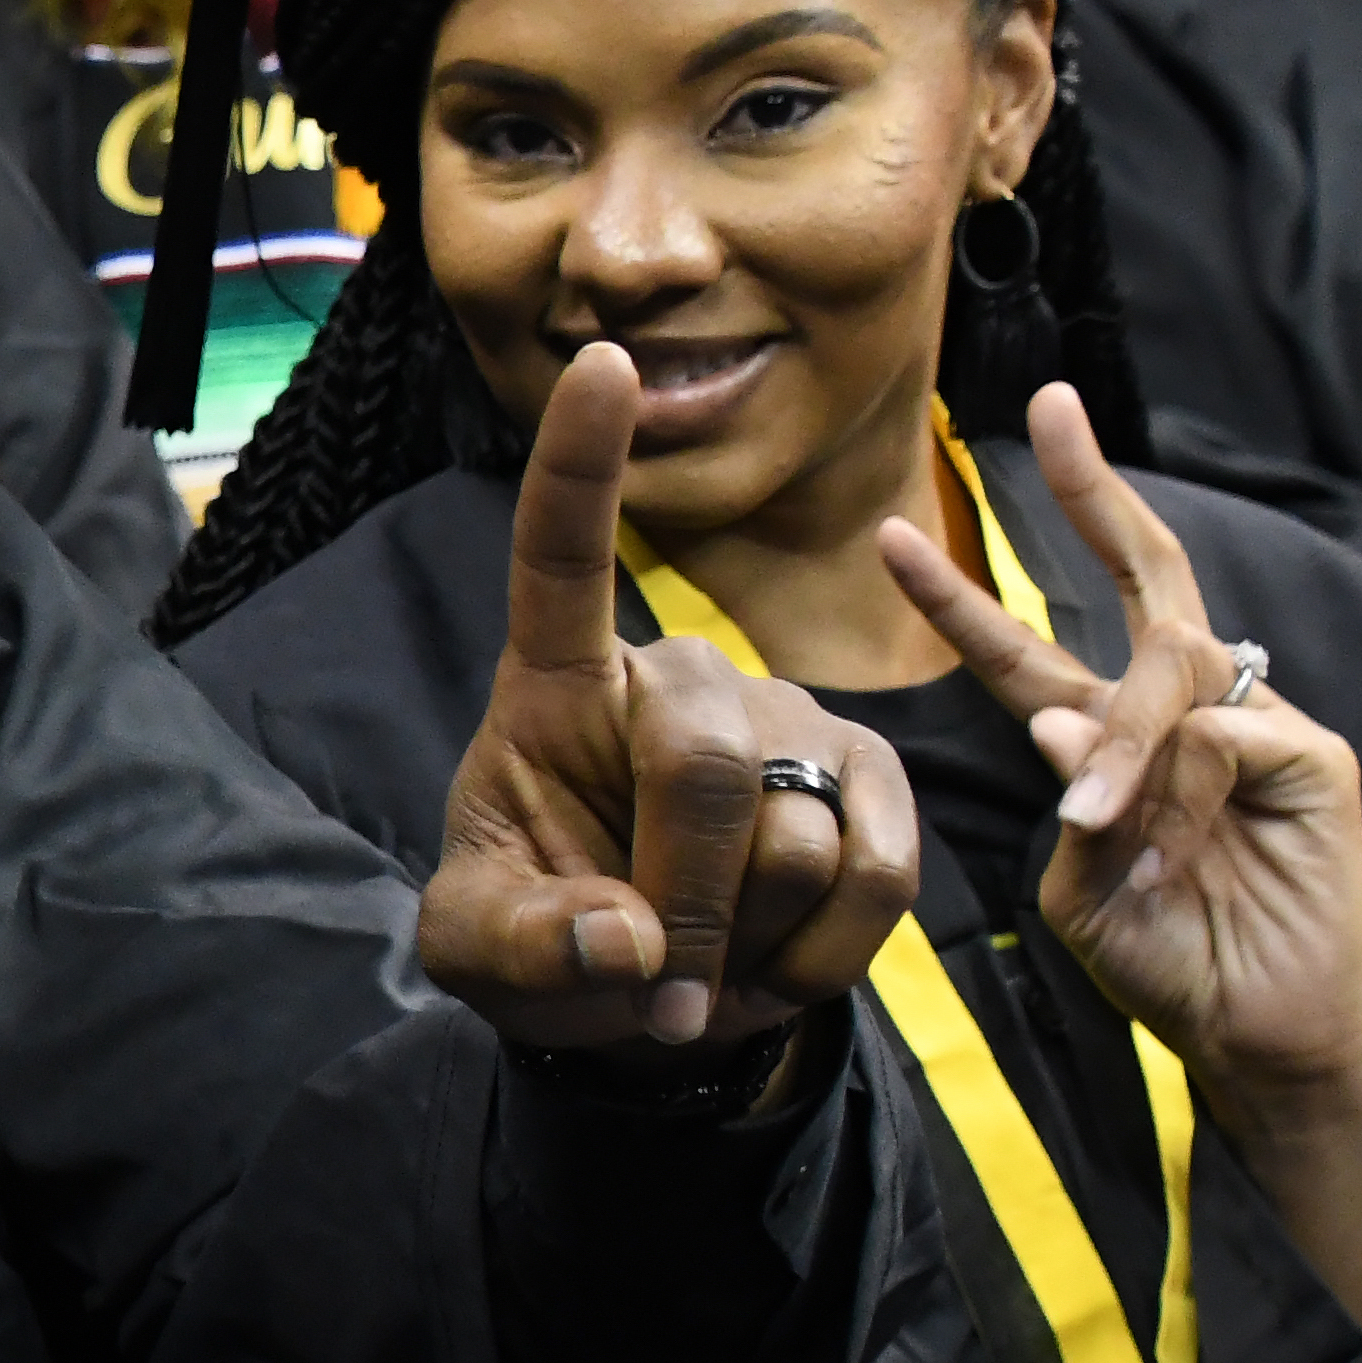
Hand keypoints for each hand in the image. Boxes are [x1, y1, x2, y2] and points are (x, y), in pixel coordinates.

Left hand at [424, 345, 920, 1059]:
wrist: (650, 1000)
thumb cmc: (548, 939)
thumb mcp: (483, 955)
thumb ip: (524, 948)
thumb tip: (625, 943)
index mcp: (560, 685)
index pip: (560, 557)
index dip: (580, 465)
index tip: (599, 361)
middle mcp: (686, 678)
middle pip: (702, 761)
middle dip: (679, 898)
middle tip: (654, 982)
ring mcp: (792, 719)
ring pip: (794, 834)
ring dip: (744, 940)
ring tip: (705, 960)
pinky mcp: (875, 780)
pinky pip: (879, 872)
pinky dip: (823, 954)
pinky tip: (775, 963)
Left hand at [878, 382, 1361, 1129]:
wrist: (1254, 1034)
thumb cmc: (1163, 961)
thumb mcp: (1078, 888)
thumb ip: (1063, 807)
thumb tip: (1058, 724)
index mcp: (1105, 739)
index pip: (1025, 651)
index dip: (962, 595)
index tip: (890, 533)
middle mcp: (1181, 714)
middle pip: (1142, 576)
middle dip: (1091, 490)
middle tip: (1048, 414)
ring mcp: (1255, 724)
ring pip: (1166, 676)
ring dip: (1121, 747)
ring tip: (1100, 827)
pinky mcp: (1312, 756)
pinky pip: (1219, 738)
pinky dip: (1177, 788)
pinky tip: (1166, 843)